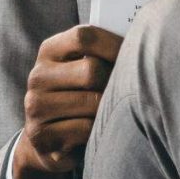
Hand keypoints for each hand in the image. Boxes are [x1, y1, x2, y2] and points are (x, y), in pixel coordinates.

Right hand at [9, 24, 122, 178]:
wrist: (51, 141)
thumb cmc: (80, 97)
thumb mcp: (82, 68)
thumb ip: (101, 53)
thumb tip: (143, 40)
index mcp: (49, 52)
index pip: (84, 37)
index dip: (114, 44)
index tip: (135, 55)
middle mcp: (38, 78)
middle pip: (92, 70)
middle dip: (115, 82)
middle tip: (128, 92)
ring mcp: (37, 108)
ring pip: (93, 103)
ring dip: (109, 110)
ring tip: (113, 114)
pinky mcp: (43, 136)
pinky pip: (87, 129)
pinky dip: (100, 132)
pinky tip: (98, 133)